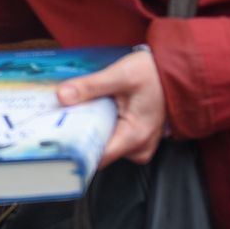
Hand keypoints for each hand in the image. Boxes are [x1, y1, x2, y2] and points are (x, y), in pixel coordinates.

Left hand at [57, 48, 169, 165]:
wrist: (176, 72)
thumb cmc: (153, 73)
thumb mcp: (119, 75)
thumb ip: (90, 86)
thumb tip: (62, 96)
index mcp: (134, 137)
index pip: (97, 157)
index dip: (74, 148)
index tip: (54, 138)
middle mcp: (138, 148)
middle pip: (98, 152)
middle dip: (77, 136)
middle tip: (57, 118)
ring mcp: (138, 146)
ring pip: (103, 146)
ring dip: (88, 130)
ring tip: (73, 112)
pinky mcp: (135, 139)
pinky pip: (111, 139)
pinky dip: (99, 127)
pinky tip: (90, 112)